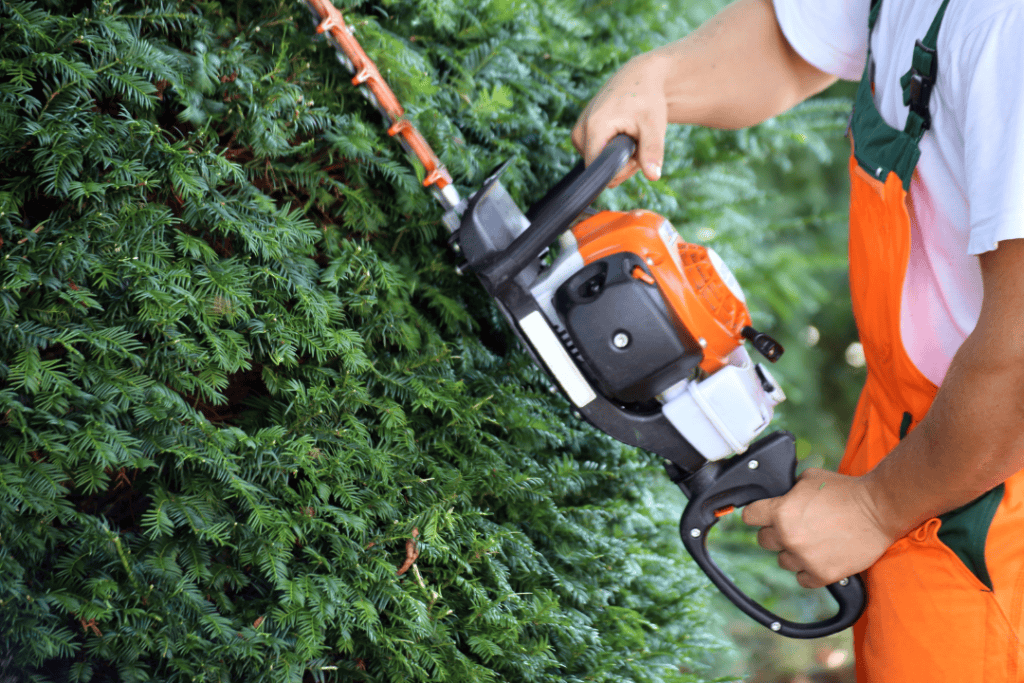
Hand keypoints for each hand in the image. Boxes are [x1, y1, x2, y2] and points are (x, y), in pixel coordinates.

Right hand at [571, 52, 668, 187]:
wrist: (639, 78)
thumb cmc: (647, 100)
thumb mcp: (654, 125)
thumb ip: (652, 151)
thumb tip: (654, 177)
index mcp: (594, 128)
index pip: (598, 169)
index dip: (620, 170)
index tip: (637, 155)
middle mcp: (580, 131)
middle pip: (598, 168)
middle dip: (622, 164)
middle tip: (638, 143)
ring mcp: (578, 132)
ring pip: (597, 163)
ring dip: (618, 158)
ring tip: (631, 136)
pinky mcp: (580, 133)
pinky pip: (595, 154)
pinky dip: (611, 151)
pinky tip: (622, 135)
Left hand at [742, 468, 896, 588]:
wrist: (879, 510)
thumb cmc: (847, 492)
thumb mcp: (810, 479)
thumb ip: (789, 489)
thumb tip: (779, 495)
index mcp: (781, 511)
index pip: (749, 516)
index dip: (756, 513)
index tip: (761, 515)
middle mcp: (788, 536)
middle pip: (764, 540)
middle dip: (776, 533)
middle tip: (795, 527)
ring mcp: (804, 558)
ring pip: (783, 561)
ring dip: (793, 552)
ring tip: (813, 541)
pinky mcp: (822, 574)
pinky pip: (802, 579)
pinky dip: (809, 571)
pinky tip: (820, 557)